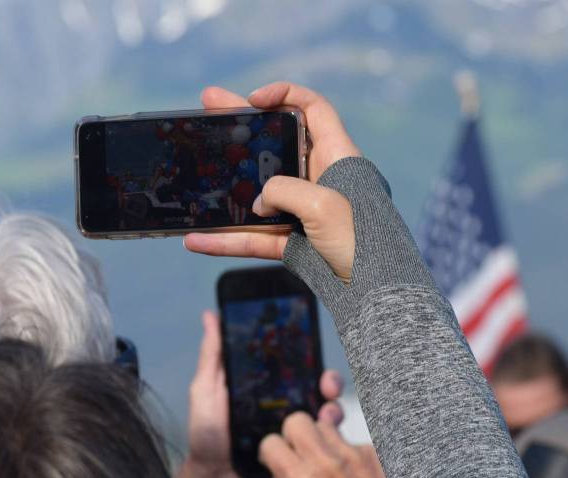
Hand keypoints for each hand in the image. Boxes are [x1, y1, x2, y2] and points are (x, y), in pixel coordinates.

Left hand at [177, 310, 344, 477]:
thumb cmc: (207, 435)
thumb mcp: (205, 389)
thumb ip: (213, 355)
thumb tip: (211, 315)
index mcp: (263, 385)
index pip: (292, 363)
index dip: (306, 352)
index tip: (314, 346)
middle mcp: (283, 403)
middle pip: (316, 384)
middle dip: (329, 380)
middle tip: (326, 383)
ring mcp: (294, 427)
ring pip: (326, 409)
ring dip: (333, 405)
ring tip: (326, 410)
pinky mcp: (300, 450)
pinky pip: (323, 439)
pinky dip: (330, 432)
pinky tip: (324, 431)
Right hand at [184, 82, 360, 279]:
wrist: (375, 291)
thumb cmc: (362, 240)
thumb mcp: (323, 204)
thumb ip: (284, 191)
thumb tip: (259, 204)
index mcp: (338, 157)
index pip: (313, 110)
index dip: (284, 96)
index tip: (254, 100)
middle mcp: (319, 180)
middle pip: (274, 145)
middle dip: (240, 127)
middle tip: (209, 104)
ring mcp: (303, 212)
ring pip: (257, 194)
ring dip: (224, 186)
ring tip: (192, 172)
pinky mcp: (293, 244)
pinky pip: (253, 238)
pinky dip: (226, 241)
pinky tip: (197, 241)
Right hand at [260, 413, 395, 477]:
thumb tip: (280, 467)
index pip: (271, 443)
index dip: (272, 449)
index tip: (279, 456)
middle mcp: (324, 463)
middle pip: (296, 421)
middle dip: (295, 431)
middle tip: (301, 447)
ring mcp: (349, 453)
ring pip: (323, 424)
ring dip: (322, 437)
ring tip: (330, 459)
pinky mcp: (370, 449)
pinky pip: (349, 439)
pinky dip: (347, 450)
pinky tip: (354, 470)